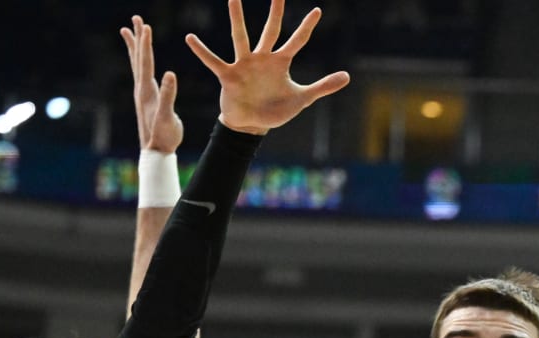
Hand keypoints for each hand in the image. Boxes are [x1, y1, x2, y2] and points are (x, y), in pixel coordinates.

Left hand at [121, 17, 181, 152]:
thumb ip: (168, 96)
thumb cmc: (164, 137)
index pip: (146, 62)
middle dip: (137, 37)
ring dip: (135, 46)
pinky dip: (141, 61)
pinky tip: (142, 60)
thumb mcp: (167, 117)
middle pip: (138, 58)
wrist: (156, 152)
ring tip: (129, 31)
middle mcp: (141, 89)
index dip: (146, 44)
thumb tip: (171, 74)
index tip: (146, 26)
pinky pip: (142, 73)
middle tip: (135, 19)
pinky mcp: (147, 98)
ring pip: (137, 64)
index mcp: (147, 91)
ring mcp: (143, 93)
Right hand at [186, 0, 349, 135]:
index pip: (297, 40)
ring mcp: (245, 65)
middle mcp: (262, 58)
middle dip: (275, 11)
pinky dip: (202, 51)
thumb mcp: (302, 98)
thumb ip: (323, 86)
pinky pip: (214, 61)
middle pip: (271, 30)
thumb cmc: (275, 110)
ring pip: (241, 37)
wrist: (251, 125)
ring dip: (237, 17)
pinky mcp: (229, 75)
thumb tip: (347, 76)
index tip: (318, 11)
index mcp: (280, 62)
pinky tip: (190, 38)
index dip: (307, 27)